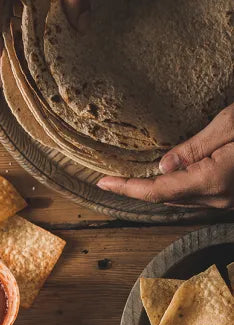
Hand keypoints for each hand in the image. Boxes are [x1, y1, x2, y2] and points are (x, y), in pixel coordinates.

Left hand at [98, 105, 233, 207]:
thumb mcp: (230, 124)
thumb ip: (194, 146)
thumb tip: (162, 166)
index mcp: (212, 181)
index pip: (157, 191)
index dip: (127, 188)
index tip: (104, 182)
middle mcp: (217, 198)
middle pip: (166, 197)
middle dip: (138, 187)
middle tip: (114, 175)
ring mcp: (226, 200)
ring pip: (181, 197)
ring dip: (159, 187)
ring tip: (136, 174)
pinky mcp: (231, 195)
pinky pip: (196, 194)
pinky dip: (178, 185)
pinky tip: (170, 172)